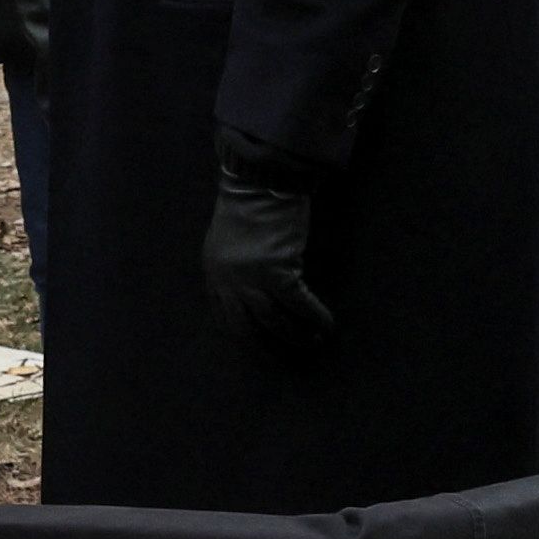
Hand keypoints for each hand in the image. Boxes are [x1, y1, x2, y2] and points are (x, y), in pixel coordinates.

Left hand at [200, 164, 334, 351]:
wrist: (260, 179)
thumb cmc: (248, 202)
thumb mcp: (227, 238)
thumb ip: (233, 266)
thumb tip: (252, 290)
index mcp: (212, 272)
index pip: (224, 316)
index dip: (245, 335)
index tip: (262, 347)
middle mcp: (227, 281)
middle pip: (246, 328)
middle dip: (268, 348)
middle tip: (287, 359)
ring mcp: (250, 278)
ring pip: (274, 322)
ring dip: (296, 336)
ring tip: (314, 341)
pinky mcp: (277, 271)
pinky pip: (298, 305)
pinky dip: (314, 318)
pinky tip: (326, 325)